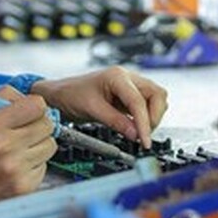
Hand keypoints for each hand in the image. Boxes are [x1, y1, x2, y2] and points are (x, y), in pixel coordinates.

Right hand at [0, 88, 54, 217]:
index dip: (34, 107)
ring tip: (21, 150)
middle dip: (38, 125)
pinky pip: (46, 165)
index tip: (30, 111)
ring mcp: (17, 168)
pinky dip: (36, 164)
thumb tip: (28, 96)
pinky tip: (20, 166)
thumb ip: (2, 100)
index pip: (36, 105)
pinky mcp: (26, 185)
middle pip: (47, 124)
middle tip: (25, 131)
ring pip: (50, 145)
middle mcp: (6, 147)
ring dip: (39, 145)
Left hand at [30, 67, 167, 149]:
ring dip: (152, 117)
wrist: (60, 94)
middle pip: (157, 95)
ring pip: (156, 99)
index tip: (144, 141)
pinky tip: (135, 126)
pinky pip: (148, 104)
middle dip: (153, 117)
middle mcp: (128, 77)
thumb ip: (115, 121)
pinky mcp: (130, 95)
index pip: (139, 101)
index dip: (144, 123)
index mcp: (117, 76)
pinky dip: (145, 117)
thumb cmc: (71, 95)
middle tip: (143, 135)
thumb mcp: (91, 110)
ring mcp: (130, 85)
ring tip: (138, 131)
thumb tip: (135, 135)